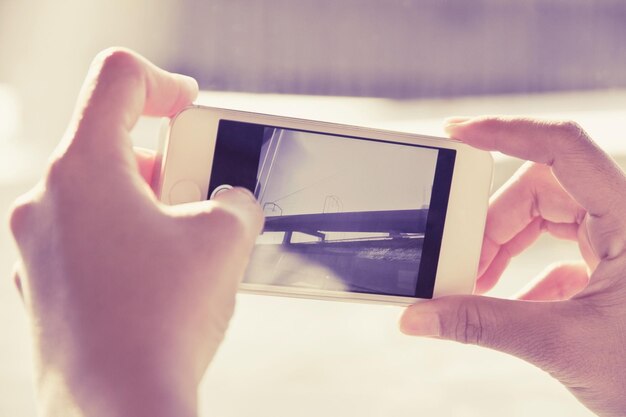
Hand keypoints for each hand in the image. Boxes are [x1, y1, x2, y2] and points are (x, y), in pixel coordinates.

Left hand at [8, 49, 262, 416]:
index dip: (165, 83)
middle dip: (171, 160)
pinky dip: (129, 239)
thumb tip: (230, 204)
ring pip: (102, 194)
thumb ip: (234, 202)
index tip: (192, 106)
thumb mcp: (225, 240)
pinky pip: (90, 237)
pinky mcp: (47, 287)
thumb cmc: (163, 321)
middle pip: (113, 143)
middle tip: (207, 190)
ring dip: (153, 203)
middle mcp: (47, 202)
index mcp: (83, 170)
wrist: (120, 411)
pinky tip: (164, 274)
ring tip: (194, 239)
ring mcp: (39, 248)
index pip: (118, 81)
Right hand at [400, 117, 625, 416]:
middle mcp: (622, 218)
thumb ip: (484, 326)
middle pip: (539, 188)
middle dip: (492, 222)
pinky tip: (511, 300)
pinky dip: (523, 270)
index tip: (456, 134)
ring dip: (503, 246)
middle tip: (461, 259)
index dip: (506, 131)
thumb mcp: (563, 345)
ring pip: (543, 216)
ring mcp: (616, 241)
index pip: (563, 147)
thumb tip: (420, 315)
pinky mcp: (607, 265)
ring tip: (477, 283)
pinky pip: (553, 247)